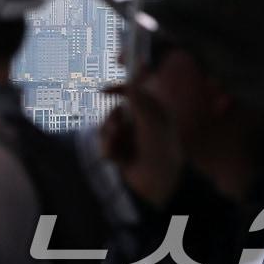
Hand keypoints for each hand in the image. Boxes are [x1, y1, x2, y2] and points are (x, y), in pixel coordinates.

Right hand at [100, 82, 183, 206]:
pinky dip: (109, 151)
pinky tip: (119, 161)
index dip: (118, 89)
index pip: (133, 93)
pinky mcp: (122, 152)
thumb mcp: (150, 121)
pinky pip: (105, 145)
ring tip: (115, 149)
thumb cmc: (159, 150)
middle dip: (111, 121)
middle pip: (114, 112)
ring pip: (106, 129)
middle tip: (117, 130)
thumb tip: (130, 80)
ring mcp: (131, 138)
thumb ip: (138, 99)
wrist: (160, 183)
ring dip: (108, 139)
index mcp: (153, 112)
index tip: (103, 91)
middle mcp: (141, 123)